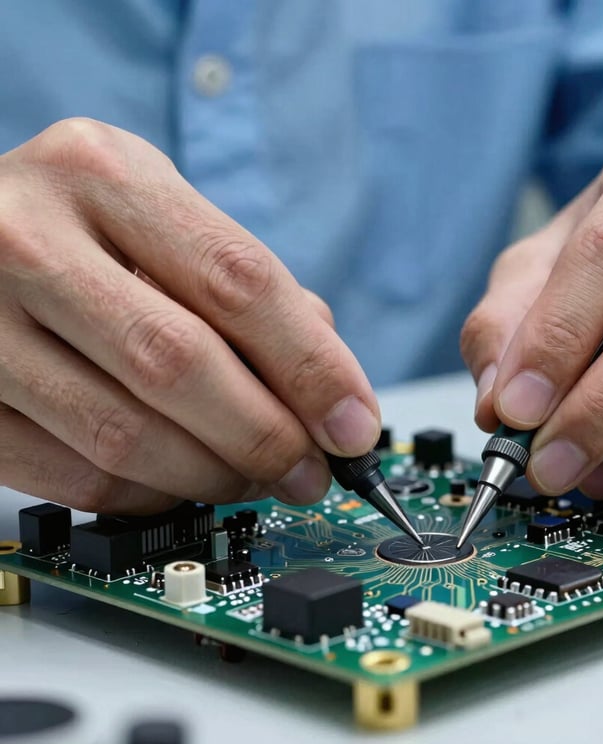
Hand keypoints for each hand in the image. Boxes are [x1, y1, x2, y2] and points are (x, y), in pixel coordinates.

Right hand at [0, 119, 379, 511]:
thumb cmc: (84, 227)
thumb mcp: (163, 218)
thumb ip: (246, 291)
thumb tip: (329, 394)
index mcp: (103, 174)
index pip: (237, 280)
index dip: (311, 366)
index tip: (354, 426)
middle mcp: (26, 236)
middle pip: (179, 362)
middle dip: (266, 436)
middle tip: (309, 473)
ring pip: (124, 434)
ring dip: (213, 475)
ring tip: (252, 478)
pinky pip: (74, 475)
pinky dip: (149, 494)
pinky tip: (181, 481)